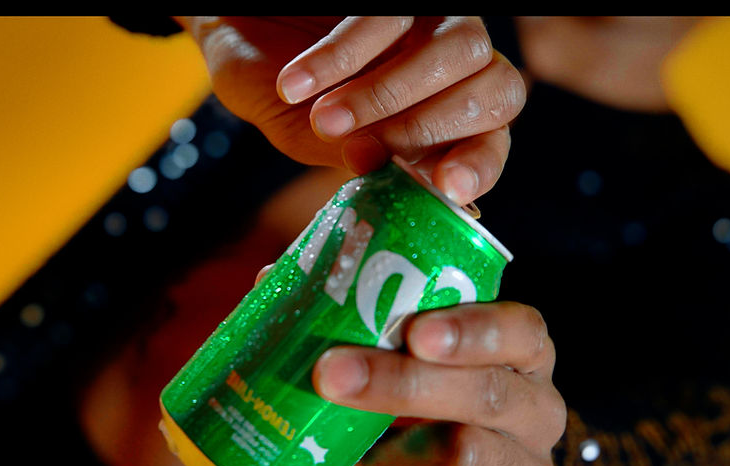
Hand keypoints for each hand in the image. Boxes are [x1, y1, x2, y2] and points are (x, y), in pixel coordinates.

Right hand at [175, 16, 525, 205]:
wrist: (232, 31)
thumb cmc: (279, 89)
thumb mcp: (306, 135)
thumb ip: (351, 155)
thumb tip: (393, 176)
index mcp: (442, 117)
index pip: (492, 139)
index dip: (481, 162)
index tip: (448, 185)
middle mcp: (453, 67)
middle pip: (498, 90)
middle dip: (430, 127)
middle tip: (363, 147)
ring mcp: (431, 20)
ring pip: (464, 46)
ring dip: (390, 92)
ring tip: (326, 120)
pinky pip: (394, 15)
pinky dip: (344, 54)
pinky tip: (297, 83)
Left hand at [313, 301, 565, 465]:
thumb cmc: (424, 404)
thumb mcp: (411, 360)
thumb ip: (367, 320)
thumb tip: (275, 278)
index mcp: (521, 353)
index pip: (523, 329)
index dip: (475, 327)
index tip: (415, 329)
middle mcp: (536, 406)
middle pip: (486, 389)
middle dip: (405, 379)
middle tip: (333, 369)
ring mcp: (521, 463)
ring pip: (465, 447)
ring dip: (386, 429)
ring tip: (329, 407)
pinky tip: (348, 458)